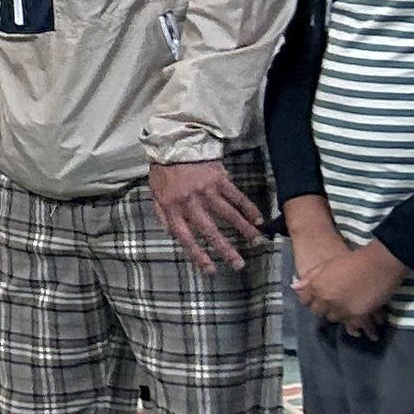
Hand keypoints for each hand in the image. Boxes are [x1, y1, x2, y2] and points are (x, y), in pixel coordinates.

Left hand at [148, 158, 268, 273]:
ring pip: (229, 214)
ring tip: (257, 243)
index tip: (211, 270)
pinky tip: (259, 219)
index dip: (198, 255)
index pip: (185, 237)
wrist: (173, 143)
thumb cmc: (163, 170)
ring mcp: (207, 191)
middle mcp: (190, 202)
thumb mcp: (154, 193)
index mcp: (172, 208)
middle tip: (239, 264)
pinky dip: (249, 208)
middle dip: (226, 249)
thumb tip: (170, 235)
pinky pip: (237, 196)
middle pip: (210, 230)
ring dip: (244, 230)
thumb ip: (162, 215)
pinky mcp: (220, 179)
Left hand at [291, 236, 406, 334]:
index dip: (311, 300)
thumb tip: (295, 287)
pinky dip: (356, 326)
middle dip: (324, 308)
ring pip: (335, 319)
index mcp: (316, 287)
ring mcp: (341, 309)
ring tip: (347, 311)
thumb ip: (310, 277)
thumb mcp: (326, 265)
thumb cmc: (352, 260)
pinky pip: (353, 325)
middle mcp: (325, 300)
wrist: (378, 263)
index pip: (305, 302)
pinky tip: (359, 330)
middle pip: (319, 312)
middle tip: (333, 304)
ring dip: (339, 315)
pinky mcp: (357, 315)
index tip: (318, 300)